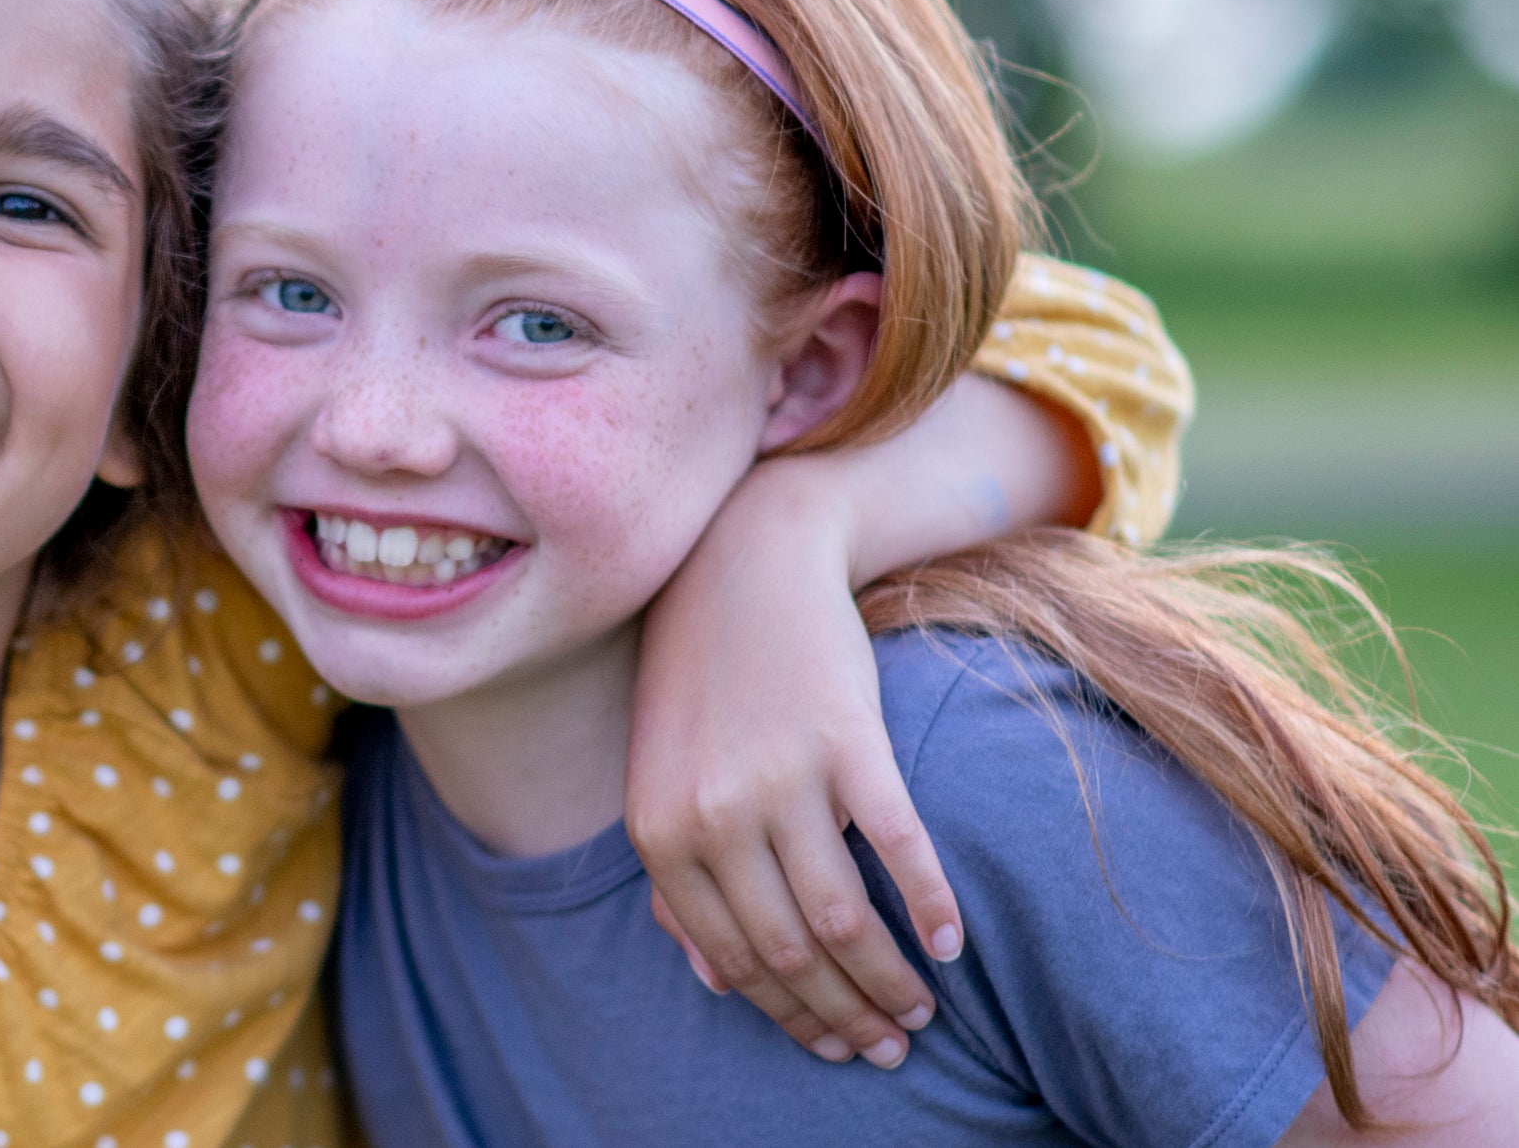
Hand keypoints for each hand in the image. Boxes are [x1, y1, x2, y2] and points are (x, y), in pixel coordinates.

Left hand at [625, 462, 960, 1069]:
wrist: (743, 565)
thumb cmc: (704, 683)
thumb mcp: (664, 781)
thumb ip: (678, 879)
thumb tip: (712, 981)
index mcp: (660, 835)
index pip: (732, 960)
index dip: (789, 1016)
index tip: (835, 1046)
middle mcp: (711, 817)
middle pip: (790, 951)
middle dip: (845, 1013)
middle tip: (893, 1044)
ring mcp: (778, 780)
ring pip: (842, 919)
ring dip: (889, 978)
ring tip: (923, 1005)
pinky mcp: (845, 742)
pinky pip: (898, 847)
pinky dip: (929, 905)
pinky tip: (951, 942)